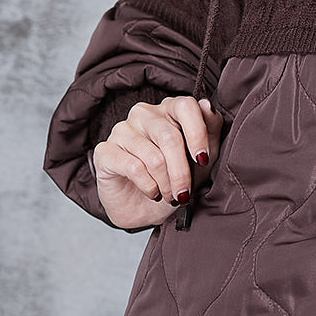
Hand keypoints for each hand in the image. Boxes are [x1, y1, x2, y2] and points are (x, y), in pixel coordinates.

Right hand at [93, 95, 223, 229]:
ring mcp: (122, 130)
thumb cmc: (176, 179)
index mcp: (168, 109)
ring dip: (166, 183)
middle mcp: (143, 114)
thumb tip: (206, 105)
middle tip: (185, 194)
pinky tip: (152, 193)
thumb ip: (210, 129)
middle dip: (181, 171)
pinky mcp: (105, 151)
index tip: (203, 160)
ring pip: (153, 156)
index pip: (185, 106)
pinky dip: (149, 186)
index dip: (197, 133)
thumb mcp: (203, 158)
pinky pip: (133, 168)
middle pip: (169, 137)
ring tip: (170, 195)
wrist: (146, 210)